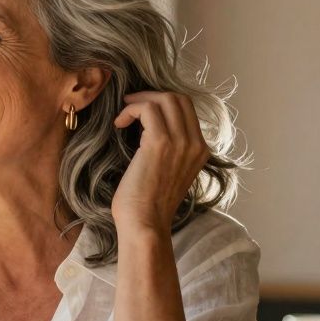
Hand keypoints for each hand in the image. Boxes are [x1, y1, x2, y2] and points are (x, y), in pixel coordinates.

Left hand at [110, 91, 208, 233]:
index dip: (163, 101)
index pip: (188, 109)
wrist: (145, 225)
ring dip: (139, 101)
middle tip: (130, 104)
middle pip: (179, 98)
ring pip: (165, 99)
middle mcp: (195, 144)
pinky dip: (130, 111)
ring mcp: (180, 142)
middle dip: (152, 95)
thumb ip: (171, 150)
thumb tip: (149, 129)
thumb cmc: (148, 204)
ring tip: (123, 114)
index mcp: (201, 150)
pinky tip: (119, 124)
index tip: (142, 109)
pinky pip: (147, 109)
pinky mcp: (160, 143)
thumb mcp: (169, 172)